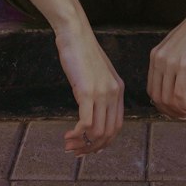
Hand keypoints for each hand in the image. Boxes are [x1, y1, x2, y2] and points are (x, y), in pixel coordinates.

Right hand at [55, 20, 125, 155]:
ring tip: (68, 145)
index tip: (88, 148)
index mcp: (118, 90)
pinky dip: (77, 134)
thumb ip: (99, 91)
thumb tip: (91, 110)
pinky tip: (68, 135)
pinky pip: (86, 124)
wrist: (75, 34)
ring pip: (98, 132)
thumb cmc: (81, 51)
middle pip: (109, 133)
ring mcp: (101, 93)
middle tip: (75, 151)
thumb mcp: (97, 74)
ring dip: (82, 143)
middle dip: (91, 147)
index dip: (103, 142)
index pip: (117, 126)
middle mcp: (113, 94)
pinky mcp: (86, 92)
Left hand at [146, 0, 185, 119]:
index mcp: (155, 56)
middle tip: (181, 116)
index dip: (161, 104)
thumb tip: (173, 80)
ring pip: (167, 98)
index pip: (151, 89)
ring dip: (178, 111)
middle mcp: (158, 60)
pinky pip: (179, 94)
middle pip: (156, 96)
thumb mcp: (177, 47)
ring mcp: (170, 63)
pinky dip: (184, 106)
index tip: (173, 110)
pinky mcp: (185, 66)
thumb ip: (171, 61)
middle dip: (168, 111)